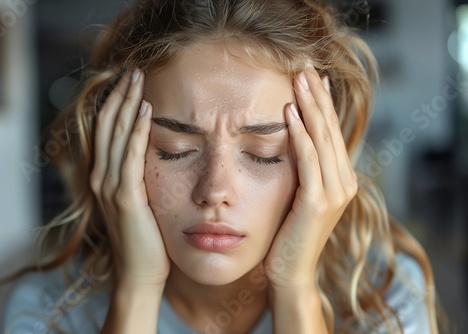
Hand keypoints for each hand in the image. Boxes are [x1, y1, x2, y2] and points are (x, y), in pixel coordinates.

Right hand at [90, 69, 169, 286]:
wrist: (140, 273)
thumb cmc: (146, 237)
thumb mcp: (139, 200)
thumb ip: (137, 175)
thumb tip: (151, 152)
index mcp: (104, 176)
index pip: (107, 130)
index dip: (116, 103)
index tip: (130, 80)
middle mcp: (101, 177)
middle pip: (108, 125)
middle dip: (120, 94)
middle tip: (133, 68)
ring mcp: (110, 187)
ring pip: (116, 134)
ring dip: (127, 103)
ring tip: (138, 77)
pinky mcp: (125, 197)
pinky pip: (131, 156)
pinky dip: (137, 131)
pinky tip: (146, 110)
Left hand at [264, 64, 357, 288]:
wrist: (290, 272)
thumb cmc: (288, 234)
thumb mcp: (299, 195)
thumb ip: (303, 170)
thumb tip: (292, 139)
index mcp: (340, 179)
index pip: (332, 133)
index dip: (323, 103)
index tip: (313, 77)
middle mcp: (344, 182)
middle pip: (330, 130)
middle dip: (317, 96)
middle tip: (305, 67)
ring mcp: (334, 192)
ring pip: (322, 140)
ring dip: (309, 107)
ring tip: (298, 79)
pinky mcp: (318, 202)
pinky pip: (308, 160)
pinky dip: (300, 135)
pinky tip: (290, 113)